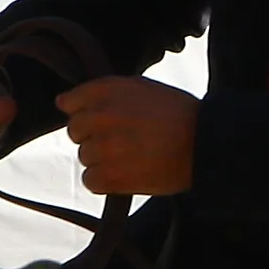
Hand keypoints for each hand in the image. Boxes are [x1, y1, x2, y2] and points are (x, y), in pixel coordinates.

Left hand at [56, 75, 196, 196]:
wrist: (205, 144)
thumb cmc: (178, 114)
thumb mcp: (143, 87)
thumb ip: (103, 91)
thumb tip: (63, 102)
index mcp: (108, 92)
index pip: (71, 102)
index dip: (85, 112)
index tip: (102, 120)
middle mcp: (101, 117)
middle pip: (75, 131)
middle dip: (93, 136)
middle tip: (123, 140)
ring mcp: (104, 148)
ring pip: (84, 156)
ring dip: (102, 159)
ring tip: (131, 156)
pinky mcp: (110, 177)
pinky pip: (90, 180)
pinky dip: (105, 180)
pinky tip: (126, 173)